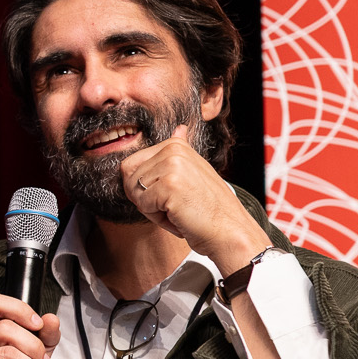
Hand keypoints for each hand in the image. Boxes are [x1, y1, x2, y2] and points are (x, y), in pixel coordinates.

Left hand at [118, 123, 270, 273]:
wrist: (228, 230)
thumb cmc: (207, 208)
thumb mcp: (193, 172)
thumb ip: (179, 153)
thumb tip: (179, 128)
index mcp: (175, 145)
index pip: (130, 166)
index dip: (143, 187)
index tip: (170, 194)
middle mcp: (173, 150)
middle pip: (128, 178)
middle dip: (144, 198)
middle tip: (173, 204)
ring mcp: (172, 165)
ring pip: (134, 192)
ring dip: (151, 209)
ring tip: (178, 209)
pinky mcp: (169, 184)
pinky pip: (142, 205)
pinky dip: (157, 218)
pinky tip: (180, 216)